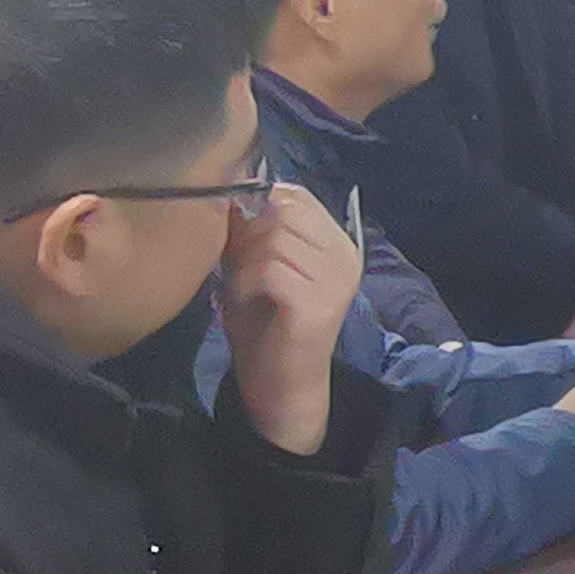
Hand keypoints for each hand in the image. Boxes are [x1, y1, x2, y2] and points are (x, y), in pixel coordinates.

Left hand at [217, 186, 366, 457]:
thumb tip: (229, 187)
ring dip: (242, 259)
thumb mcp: (257, 265)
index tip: (234, 236)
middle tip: (234, 263)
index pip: (294, 195)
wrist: (279, 386)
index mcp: (335, 241)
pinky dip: (245, 281)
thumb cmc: (264, 324)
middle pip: (283, 211)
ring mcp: (336, 280)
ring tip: (237, 284)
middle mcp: (345, 255)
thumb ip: (253, 230)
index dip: (254, 206)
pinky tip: (240, 298)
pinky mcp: (319, 305)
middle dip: (247, 232)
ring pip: (274, 239)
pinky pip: (270, 270)